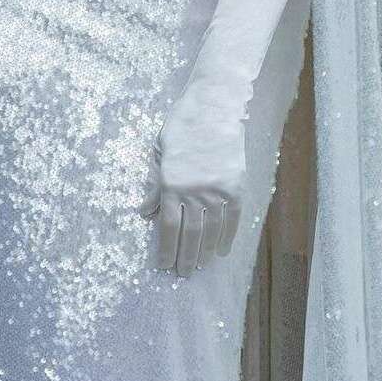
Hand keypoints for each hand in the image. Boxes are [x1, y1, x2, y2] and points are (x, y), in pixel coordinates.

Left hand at [137, 79, 247, 276]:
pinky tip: (222, 250)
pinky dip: (227, 237)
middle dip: (185, 257)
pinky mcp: (236, 186)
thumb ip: (154, 184)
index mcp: (171, 184)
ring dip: (205, 252)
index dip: (166, 250)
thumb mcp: (160, 152)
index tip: (164, 266)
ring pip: (211, 231)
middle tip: (183, 273)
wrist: (214, 107)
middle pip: (189, 235)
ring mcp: (217, 190)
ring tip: (200, 265)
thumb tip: (145, 212)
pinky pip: (232, 219)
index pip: (167, 227)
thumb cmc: (182, 125)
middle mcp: (193, 192)